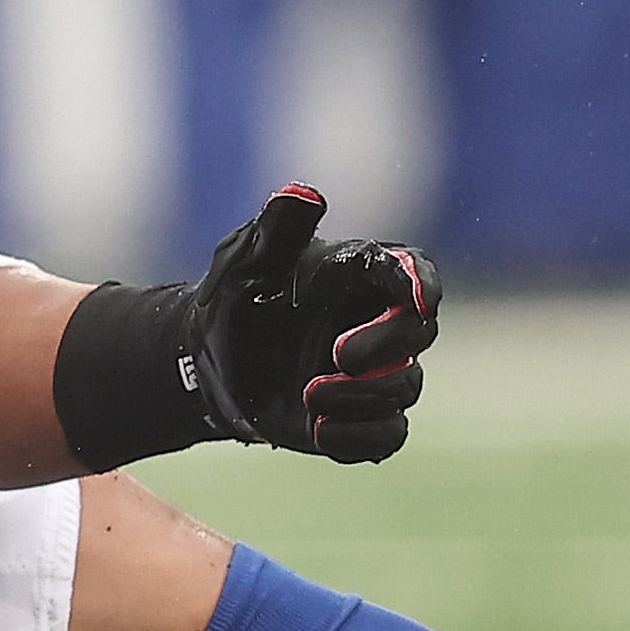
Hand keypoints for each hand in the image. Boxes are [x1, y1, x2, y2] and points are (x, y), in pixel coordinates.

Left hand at [179, 185, 440, 463]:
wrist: (208, 365)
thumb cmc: (233, 300)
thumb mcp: (244, 262)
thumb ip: (276, 230)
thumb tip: (303, 193)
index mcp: (358, 274)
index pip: (409, 271)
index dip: (421, 284)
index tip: (421, 300)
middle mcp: (378, 321)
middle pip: (419, 331)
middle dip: (388, 344)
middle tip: (337, 355)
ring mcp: (376, 373)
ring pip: (405, 388)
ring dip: (361, 396)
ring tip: (309, 396)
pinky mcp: (363, 416)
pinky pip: (388, 435)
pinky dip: (360, 437)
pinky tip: (320, 431)